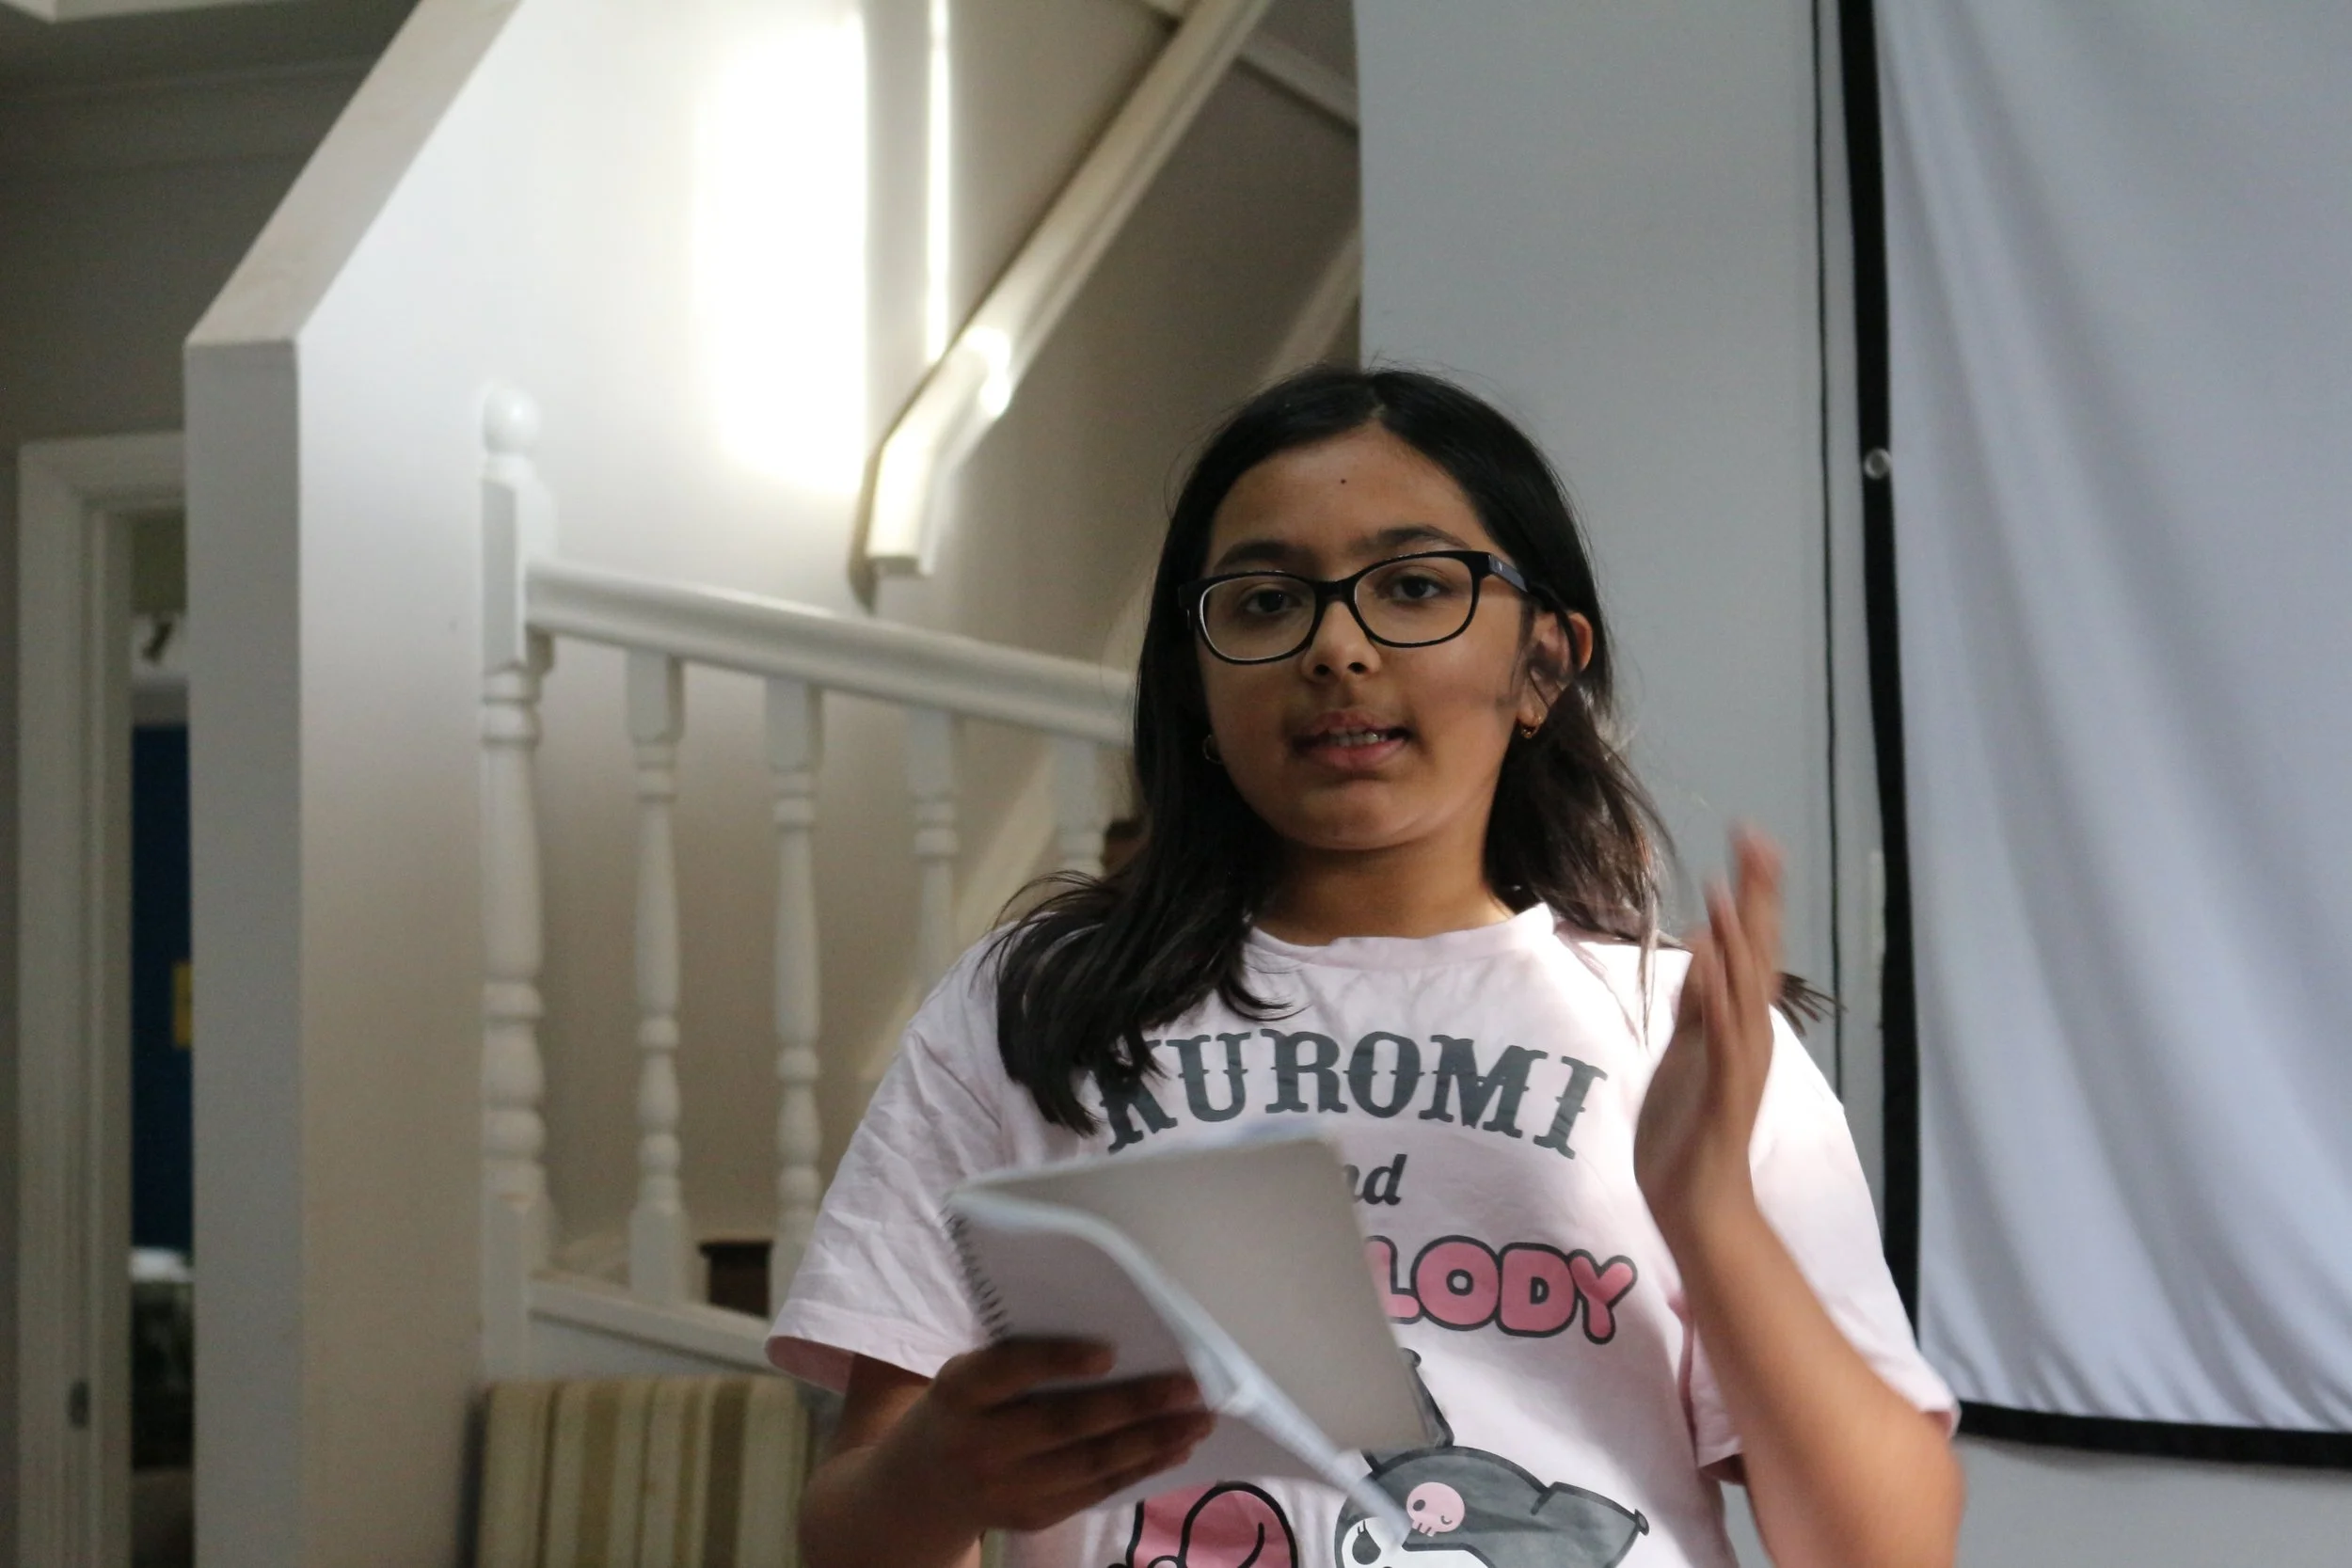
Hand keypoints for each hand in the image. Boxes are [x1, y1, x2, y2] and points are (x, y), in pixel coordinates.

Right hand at [884, 1338, 1213, 1536]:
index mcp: (958, 1391)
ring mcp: (1005, 1489)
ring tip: (1198, 1419)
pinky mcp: (1032, 1518)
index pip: (1008, 1371)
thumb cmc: (962, 1408)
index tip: (1109, 1351)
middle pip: (1063, 1424)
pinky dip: (1140, 1468)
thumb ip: (1017, 1359)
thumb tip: (1110, 1333)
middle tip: (1188, 1386)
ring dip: (1152, 1441)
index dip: (1057, 1360)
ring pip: (1090, 1463)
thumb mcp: (967, 1375)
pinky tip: (1175, 1448)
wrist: (920, 1489)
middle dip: (1133, 1404)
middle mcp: (978, 1444)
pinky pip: (1096, 1491)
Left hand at [1634, 829, 1783, 1242]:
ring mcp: (1739, 1060)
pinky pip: (1722, 1031)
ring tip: (1729, 885)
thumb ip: (1698, 1003)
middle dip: (1757, 897)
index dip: (1751, 895)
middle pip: (1757, 953)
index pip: (1747, 946)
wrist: (1695, 1202)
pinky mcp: (1722, 1087)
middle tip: (1757, 839)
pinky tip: (1709, 956)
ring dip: (1737, 935)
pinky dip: (1717, 991)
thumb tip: (1704, 950)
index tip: (1752, 842)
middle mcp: (1749, 1034)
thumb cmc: (1686, 1132)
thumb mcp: (1685, 1051)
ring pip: (1743, 985)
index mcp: (1736, 1023)